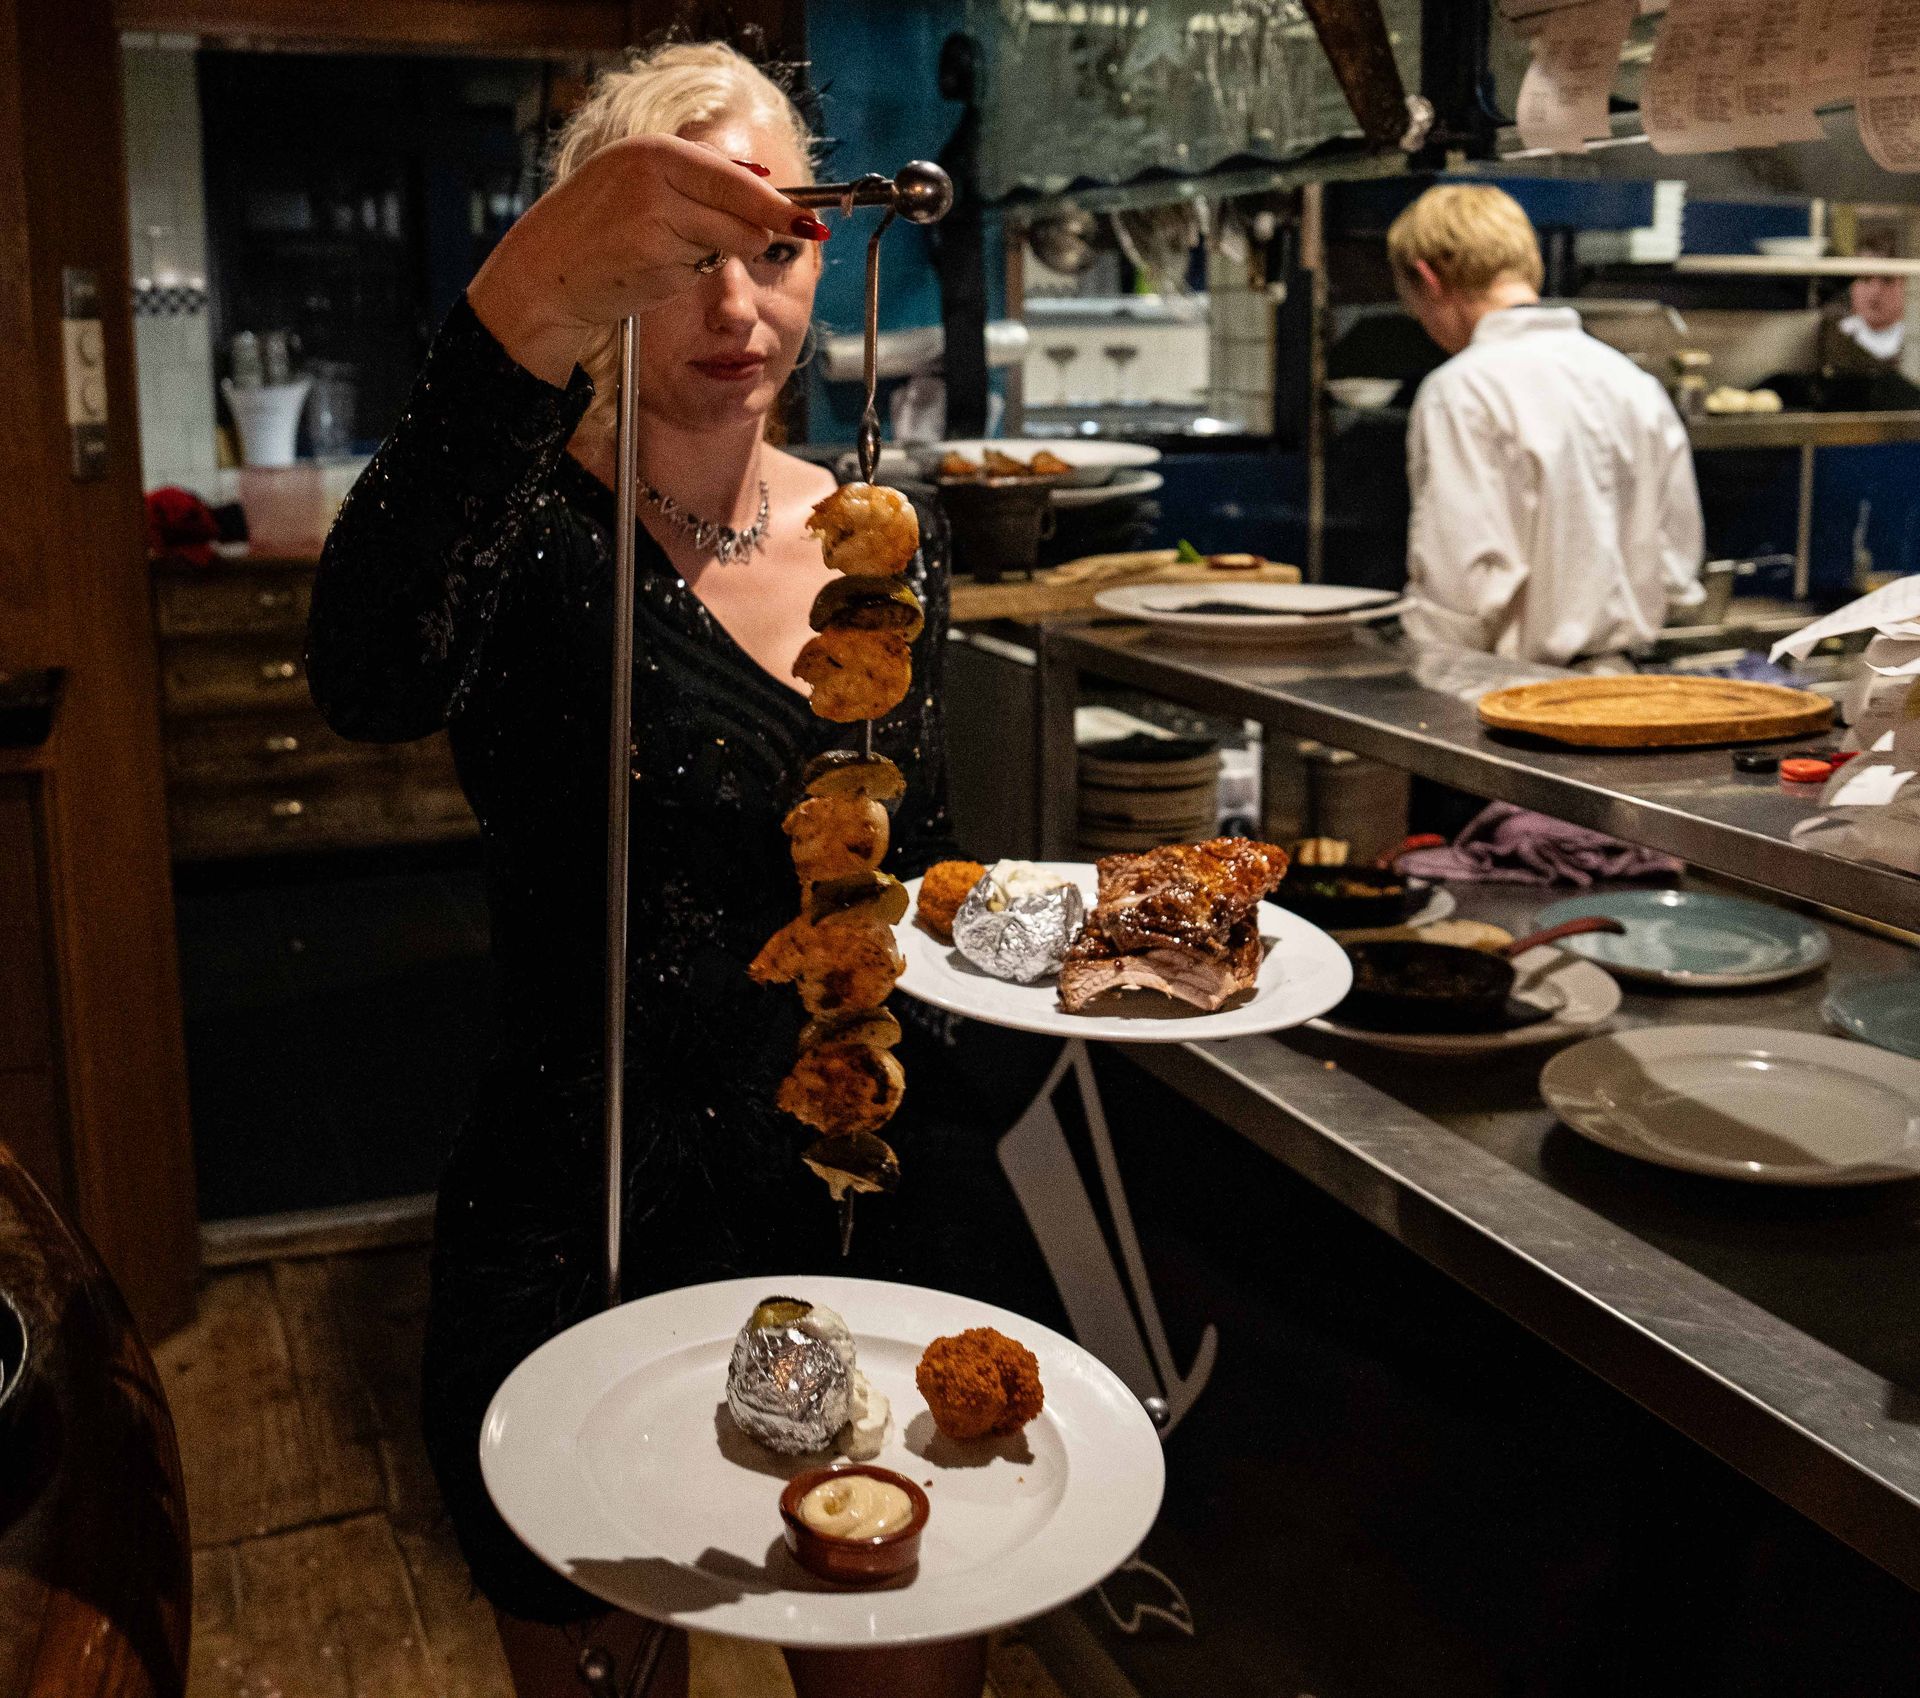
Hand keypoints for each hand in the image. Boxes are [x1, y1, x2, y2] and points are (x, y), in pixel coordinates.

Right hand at [467, 135, 824, 386]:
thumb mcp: (640, 182)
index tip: (809, 219)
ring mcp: (656, 216)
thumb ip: (697, 177)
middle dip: (762, 231)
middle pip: (747, 210)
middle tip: (761, 242)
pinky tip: (654, 269)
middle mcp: (657, 175)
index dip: (778, 202)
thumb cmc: (599, 229)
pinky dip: (690, 274)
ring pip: (733, 243)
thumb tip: (762, 177)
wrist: (547, 271)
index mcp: (657, 151)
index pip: (737, 176)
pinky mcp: (655, 255)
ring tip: (672, 251)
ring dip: (719, 254)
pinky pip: (702, 270)